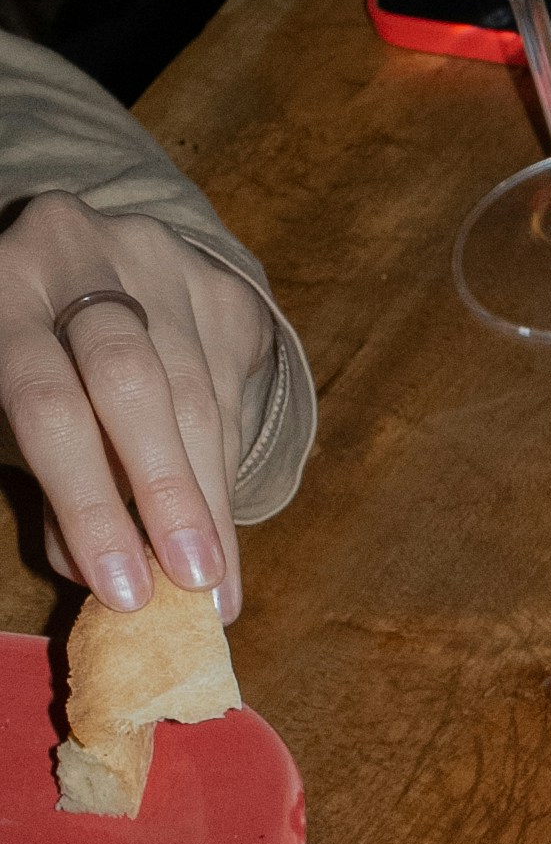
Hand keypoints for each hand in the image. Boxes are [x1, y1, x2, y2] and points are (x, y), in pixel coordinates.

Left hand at [0, 195, 277, 623]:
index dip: (85, 501)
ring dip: (208, 502)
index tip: (121, 587)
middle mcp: (76, 256)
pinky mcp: (217, 285)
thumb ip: (48, 481)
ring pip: (197, 394)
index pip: (47, 400)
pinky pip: (234, 394)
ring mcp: (156, 261)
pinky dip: (224, 473)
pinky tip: (220, 532)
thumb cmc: (36, 358)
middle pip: (132, 379)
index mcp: (3, 286)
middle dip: (166, 490)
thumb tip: (95, 573)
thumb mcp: (15, 408)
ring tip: (215, 585)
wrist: (95, 263)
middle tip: (190, 578)